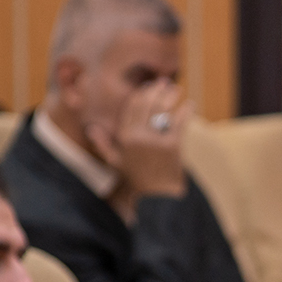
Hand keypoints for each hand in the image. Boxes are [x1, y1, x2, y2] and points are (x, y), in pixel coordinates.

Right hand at [83, 79, 190, 200]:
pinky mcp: (172, 146)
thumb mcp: (115, 162)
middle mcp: (138, 136)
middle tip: (164, 83)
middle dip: (156, 89)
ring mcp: (155, 140)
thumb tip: (91, 129)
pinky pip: (179, 122)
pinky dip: (185, 111)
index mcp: (124, 137)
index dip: (141, 93)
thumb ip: (103, 145)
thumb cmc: (137, 179)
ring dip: (171, 96)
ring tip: (176, 90)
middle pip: (148, 103)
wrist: (158, 197)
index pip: (132, 106)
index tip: (148, 87)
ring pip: (163, 109)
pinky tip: (189, 105)